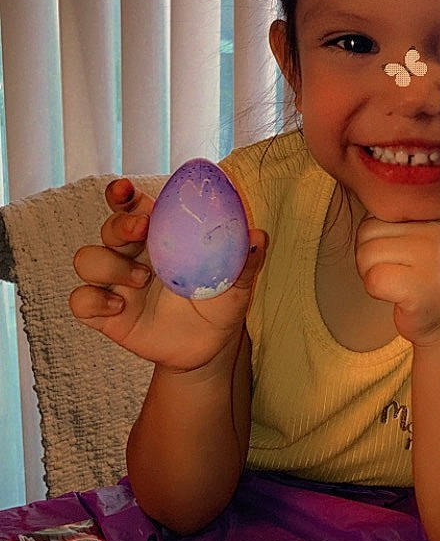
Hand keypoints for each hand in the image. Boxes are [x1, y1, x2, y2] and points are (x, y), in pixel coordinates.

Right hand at [70, 177, 266, 371]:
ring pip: (87, 259)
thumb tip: (258, 236)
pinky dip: (94, 301)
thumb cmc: (219, 304)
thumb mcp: (235, 284)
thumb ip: (244, 260)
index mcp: (159, 237)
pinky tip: (120, 309)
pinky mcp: (106, 314)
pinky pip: (80, 300)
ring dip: (110, 265)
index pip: (131, 206)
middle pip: (108, 228)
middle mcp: (132, 255)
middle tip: (142, 230)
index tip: (126, 191)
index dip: (122, 194)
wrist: (209, 349)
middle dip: (119, 224)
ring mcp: (116, 284)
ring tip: (141, 280)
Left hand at [354, 216, 439, 345]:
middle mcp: (435, 230)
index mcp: (432, 213)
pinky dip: (377, 292)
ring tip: (397, 282)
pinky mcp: (422, 286)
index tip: (396, 254)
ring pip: (366, 254)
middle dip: (369, 257)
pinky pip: (374, 280)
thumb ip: (390, 216)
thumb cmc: (418, 278)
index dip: (374, 237)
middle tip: (396, 272)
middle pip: (366, 231)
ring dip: (371, 274)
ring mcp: (432, 257)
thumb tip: (356, 189)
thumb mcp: (410, 236)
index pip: (376, 211)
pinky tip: (399, 296)